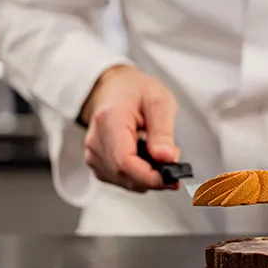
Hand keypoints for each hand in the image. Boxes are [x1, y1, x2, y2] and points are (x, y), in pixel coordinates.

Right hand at [80, 65, 179, 191]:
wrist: (114, 88)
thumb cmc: (135, 91)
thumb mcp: (160, 101)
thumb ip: (163, 132)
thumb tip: (167, 159)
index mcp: (109, 120)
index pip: (125, 162)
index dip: (150, 176)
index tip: (173, 177)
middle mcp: (96, 141)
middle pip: (125, 175)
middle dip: (155, 175)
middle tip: (174, 158)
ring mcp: (93, 155)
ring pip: (125, 180)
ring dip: (148, 174)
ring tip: (159, 150)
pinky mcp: (97, 164)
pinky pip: (121, 178)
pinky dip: (139, 174)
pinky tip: (146, 155)